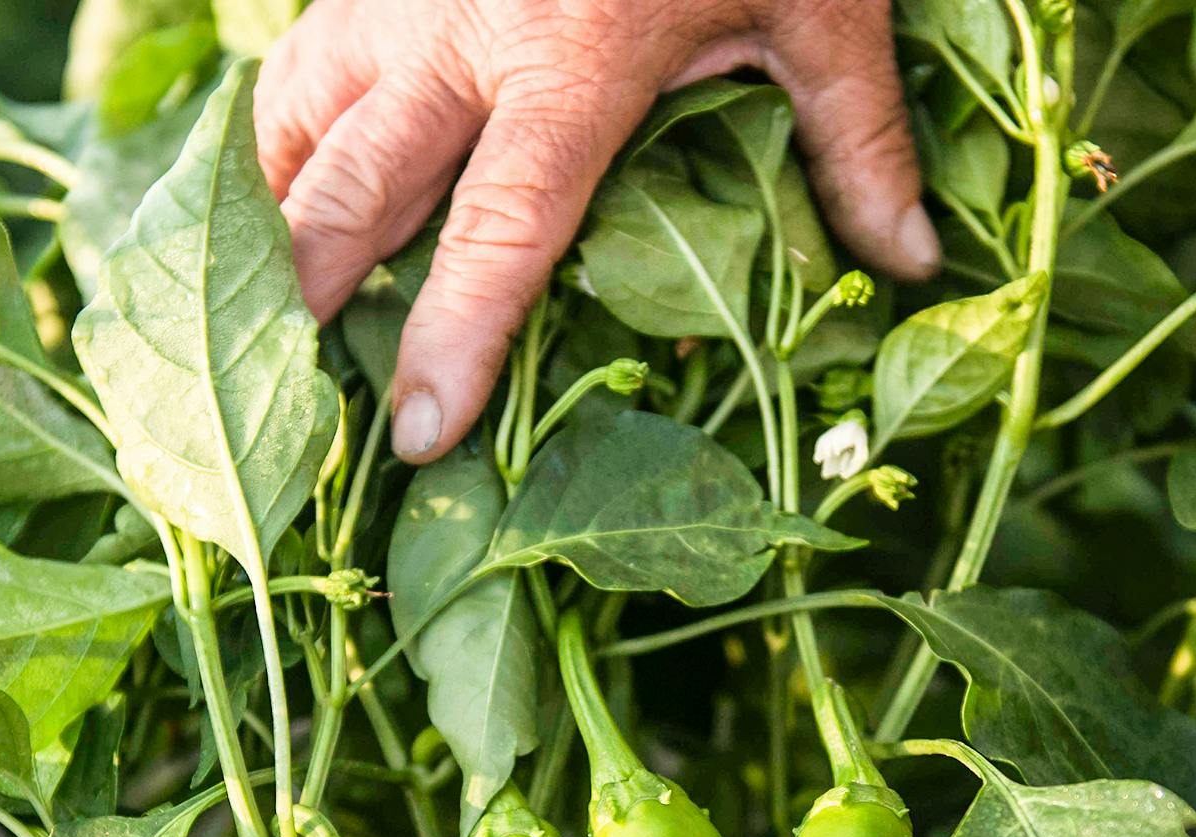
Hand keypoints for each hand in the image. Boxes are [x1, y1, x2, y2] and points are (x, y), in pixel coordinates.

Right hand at [254, 0, 940, 463]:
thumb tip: (914, 262)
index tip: (415, 434)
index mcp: (571, 60)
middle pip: (347, 196)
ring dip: (282, 233)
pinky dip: (282, 156)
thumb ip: (855, 138)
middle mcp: (458, 33)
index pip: (497, 232)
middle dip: (304, 307)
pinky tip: (294, 218)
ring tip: (281, 330)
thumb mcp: (819, 8)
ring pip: (295, 132)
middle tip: (291, 411)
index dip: (453, 339)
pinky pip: (296, 79)